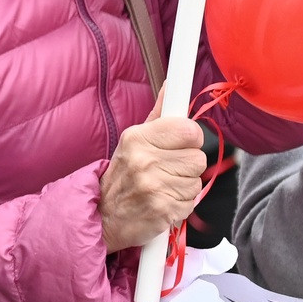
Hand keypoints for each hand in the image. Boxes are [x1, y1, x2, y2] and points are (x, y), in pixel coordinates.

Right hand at [99, 114, 207, 250]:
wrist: (103, 215)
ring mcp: (153, 186)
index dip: (190, 139)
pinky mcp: (163, 209)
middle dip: (187, 166)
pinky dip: (180, 204)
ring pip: (197, 181)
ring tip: (162, 187)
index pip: (190, 130)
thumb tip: (173, 86)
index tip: (179, 145)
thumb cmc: (123, 175)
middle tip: (166, 171)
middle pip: (198, 158)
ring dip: (184, 187)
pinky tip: (162, 201)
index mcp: (138, 138)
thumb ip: (159, 115)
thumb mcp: (134, 141)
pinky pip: (192, 202)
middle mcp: (144, 160)